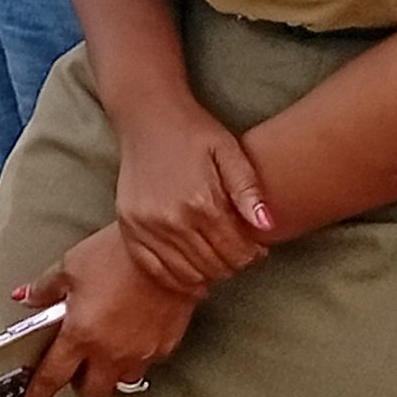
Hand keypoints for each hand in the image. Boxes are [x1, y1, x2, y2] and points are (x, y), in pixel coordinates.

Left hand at [14, 224, 199, 396]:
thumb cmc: (117, 255)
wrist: (165, 249)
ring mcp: (141, 352)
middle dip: (80, 383)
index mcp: (81, 335)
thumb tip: (25, 297)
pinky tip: (129, 331)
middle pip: (92, 391)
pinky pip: (144, 362)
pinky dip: (133, 353)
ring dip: (109, 369)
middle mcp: (111, 352)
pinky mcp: (165, 346)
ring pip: (121, 379)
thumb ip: (45, 289)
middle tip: (75, 363)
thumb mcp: (69, 268)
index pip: (52, 377)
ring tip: (105, 344)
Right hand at [113, 101, 272, 291]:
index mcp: (200, 203)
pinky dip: (176, 280)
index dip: (254, 255)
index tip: (257, 247)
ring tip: (218, 258)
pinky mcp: (128, 226)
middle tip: (239, 251)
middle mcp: (170, 220)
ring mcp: (145, 225)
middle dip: (234, 264)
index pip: (237, 252)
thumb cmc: (194, 132)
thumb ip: (249, 189)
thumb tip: (269, 226)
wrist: (146, 116)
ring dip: (209, 273)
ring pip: (187, 273)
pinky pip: (153, 268)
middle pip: (215, 266)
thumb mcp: (229, 152)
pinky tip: (193, 279)